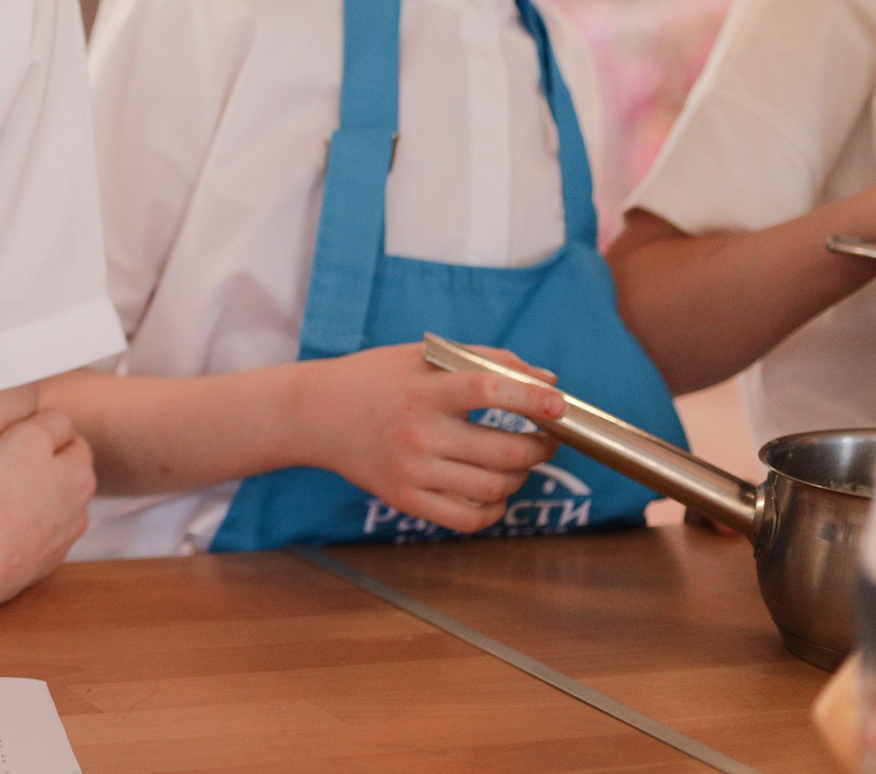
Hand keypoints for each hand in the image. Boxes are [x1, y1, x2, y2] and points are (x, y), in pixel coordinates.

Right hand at [0, 409, 94, 619]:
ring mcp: (62, 542)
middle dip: (44, 469)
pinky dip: (23, 530)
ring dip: (35, 502)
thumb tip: (62, 425)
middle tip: (6, 465)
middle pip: (65, 478)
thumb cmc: (1, 487)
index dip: (45, 435)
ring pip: (52, 511)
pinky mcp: (41, 565)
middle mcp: (80, 511)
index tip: (17, 439)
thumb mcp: (29, 433)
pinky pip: (35, 538)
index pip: (74, 442)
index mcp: (82, 475)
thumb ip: (54, 421)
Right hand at [294, 343, 561, 534]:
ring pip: (496, 487)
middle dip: (541, 445)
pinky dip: (495, 510)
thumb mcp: (422, 356)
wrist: (316, 415)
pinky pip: (469, 519)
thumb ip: (485, 361)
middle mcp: (419, 432)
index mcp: (424, 389)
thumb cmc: (375, 379)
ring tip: (518, 461)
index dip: (531, 398)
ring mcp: (412, 471)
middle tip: (546, 437)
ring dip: (521, 476)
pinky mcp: (406, 499)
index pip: (488, 390)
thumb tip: (548, 380)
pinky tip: (496, 493)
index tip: (559, 405)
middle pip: (505, 450)